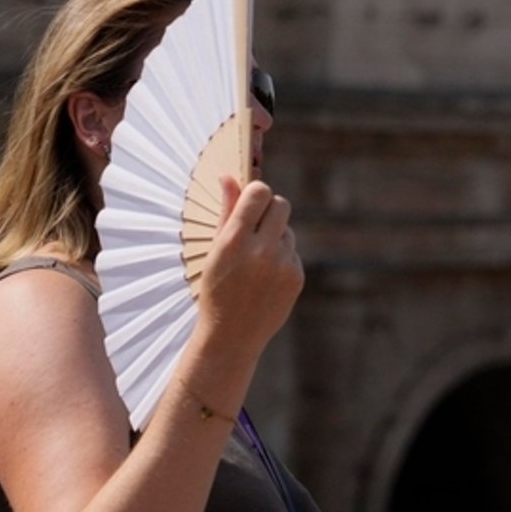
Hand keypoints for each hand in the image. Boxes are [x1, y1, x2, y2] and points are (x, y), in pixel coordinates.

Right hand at [191, 176, 304, 357]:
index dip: (256, 193)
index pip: (259, 193)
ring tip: (255, 260)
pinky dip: (281, 257)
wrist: (231, 335)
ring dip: (275, 236)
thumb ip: (226, 211)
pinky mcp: (297, 277)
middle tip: (256, 224)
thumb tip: (229, 176)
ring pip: (288, 230)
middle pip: (281, 204)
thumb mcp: (214, 250)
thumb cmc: (216, 288)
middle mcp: (261, 251)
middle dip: (270, 208)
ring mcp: (282, 265)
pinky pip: (292, 252)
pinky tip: (265, 277)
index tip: (250, 201)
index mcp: (234, 241)